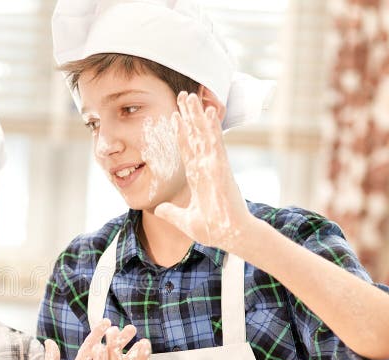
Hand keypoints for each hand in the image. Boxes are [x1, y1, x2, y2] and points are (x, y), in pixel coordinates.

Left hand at [154, 91, 255, 250]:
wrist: (230, 235)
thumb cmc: (213, 229)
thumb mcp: (184, 220)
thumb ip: (170, 213)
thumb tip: (158, 209)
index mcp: (199, 177)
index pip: (187, 150)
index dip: (181, 133)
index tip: (175, 117)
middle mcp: (206, 167)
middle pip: (195, 136)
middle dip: (189, 116)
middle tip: (183, 95)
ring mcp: (214, 165)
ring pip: (204, 134)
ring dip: (197, 115)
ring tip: (192, 96)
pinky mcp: (221, 168)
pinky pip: (215, 143)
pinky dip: (212, 127)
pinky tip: (209, 111)